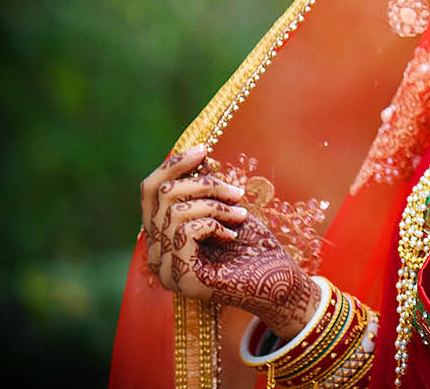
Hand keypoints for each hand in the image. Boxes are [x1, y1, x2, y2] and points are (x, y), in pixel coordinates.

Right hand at [139, 146, 319, 339]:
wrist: (279, 281)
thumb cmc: (253, 245)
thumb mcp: (226, 208)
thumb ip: (205, 189)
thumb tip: (197, 156)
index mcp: (163, 234)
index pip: (150, 190)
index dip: (173, 165)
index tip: (203, 149)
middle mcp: (156, 253)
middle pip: (161, 195)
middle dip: (203, 184)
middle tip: (235, 192)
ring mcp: (165, 268)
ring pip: (175, 210)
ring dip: (215, 204)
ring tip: (239, 213)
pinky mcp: (180, 277)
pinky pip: (185, 231)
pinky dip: (214, 223)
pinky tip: (232, 234)